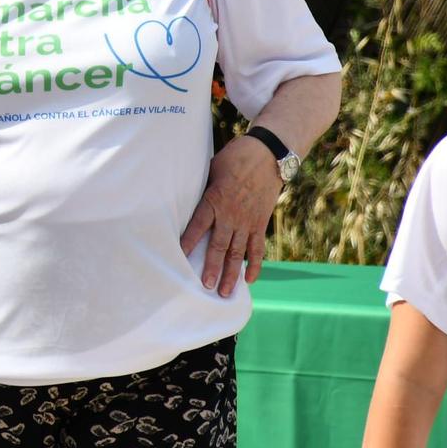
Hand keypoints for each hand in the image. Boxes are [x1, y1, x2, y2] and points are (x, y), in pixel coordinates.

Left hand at [180, 134, 282, 296]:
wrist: (268, 154)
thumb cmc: (234, 158)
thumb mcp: (211, 170)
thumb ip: (202, 188)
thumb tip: (184, 198)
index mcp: (214, 200)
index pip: (197, 226)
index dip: (188, 243)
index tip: (178, 258)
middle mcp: (231, 214)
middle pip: (218, 246)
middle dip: (211, 268)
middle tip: (205, 286)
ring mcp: (248, 221)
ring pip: (238, 253)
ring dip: (231, 274)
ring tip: (225, 293)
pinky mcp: (261, 223)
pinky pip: (258, 248)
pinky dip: (255, 265)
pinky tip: (250, 280)